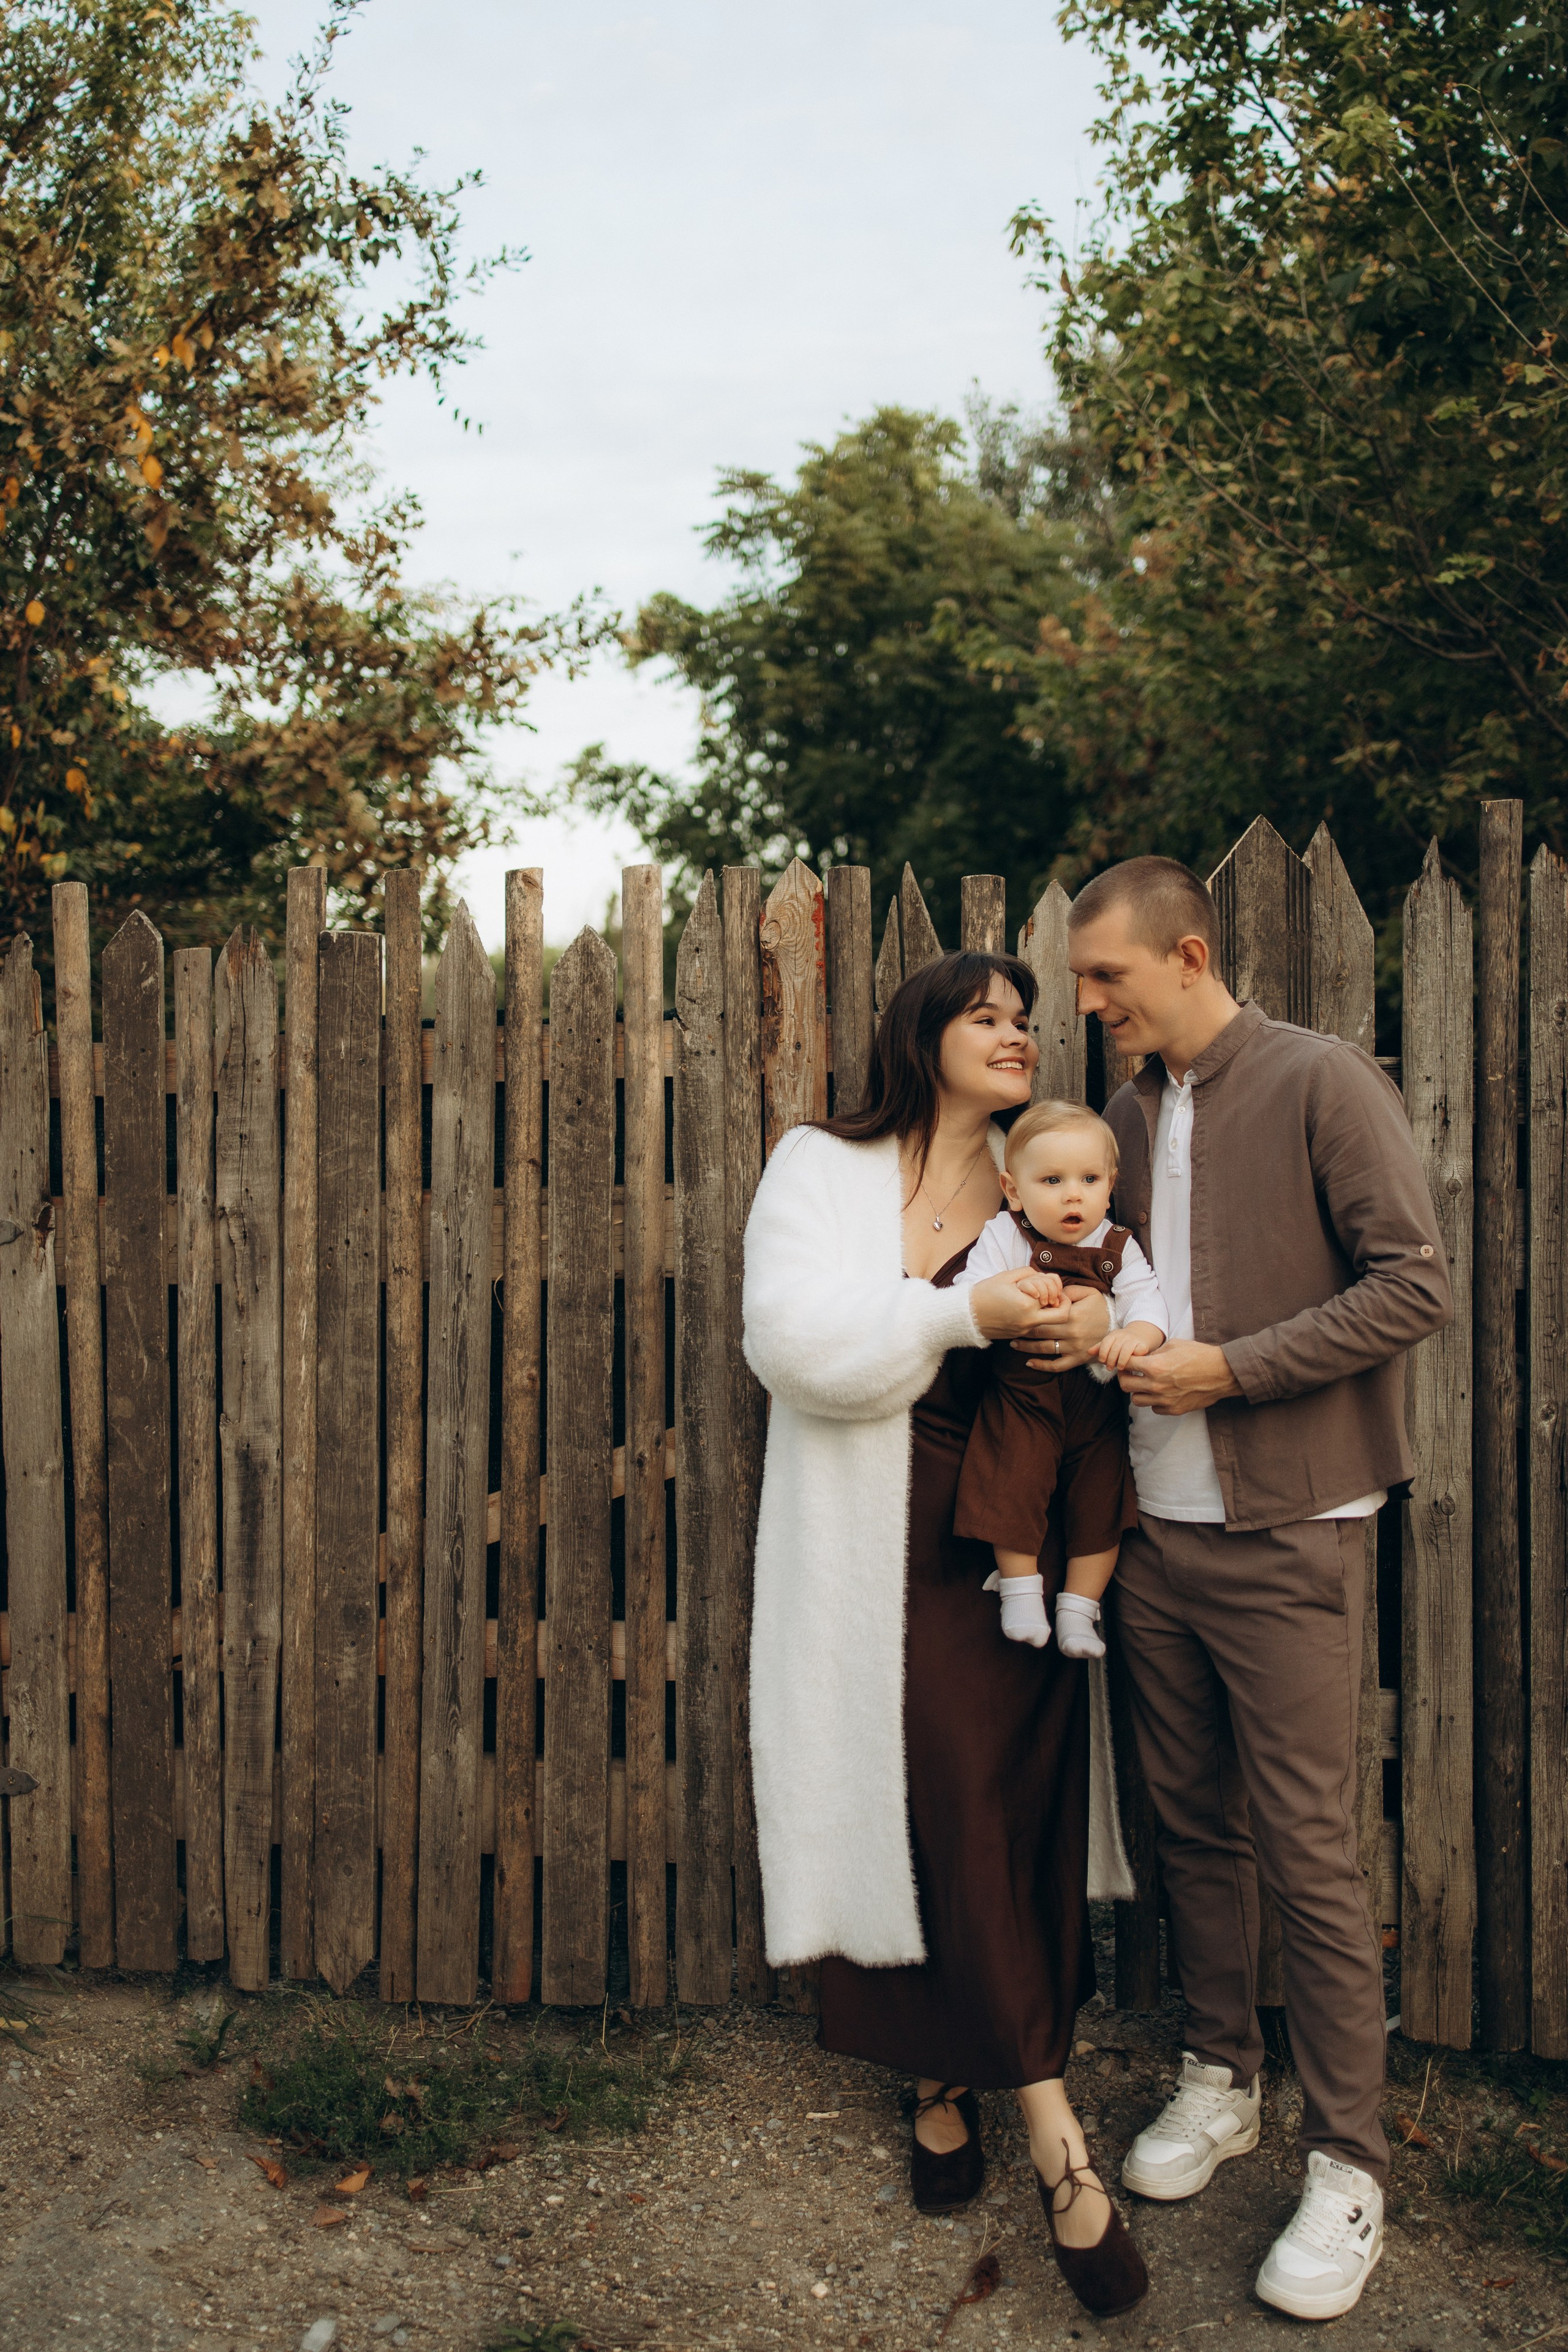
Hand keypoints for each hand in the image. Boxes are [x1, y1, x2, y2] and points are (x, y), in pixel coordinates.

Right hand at [968, 1266, 1075, 1342]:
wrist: (966, 1316)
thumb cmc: (984, 1293)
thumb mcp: (1007, 1276)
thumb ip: (1029, 1274)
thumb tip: (1044, 1277)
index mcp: (1027, 1304)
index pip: (1053, 1291)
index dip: (1050, 1282)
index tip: (1040, 1281)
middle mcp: (1029, 1321)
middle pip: (1063, 1315)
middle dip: (1063, 1301)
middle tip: (1053, 1293)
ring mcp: (1025, 1330)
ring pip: (1052, 1322)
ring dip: (1051, 1309)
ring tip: (1039, 1298)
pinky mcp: (1020, 1335)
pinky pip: (1038, 1326)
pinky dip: (1038, 1315)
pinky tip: (1027, 1306)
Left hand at [1009, 1285, 1112, 1373]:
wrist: (1118, 1328)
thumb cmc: (1100, 1307)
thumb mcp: (1088, 1293)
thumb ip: (1068, 1291)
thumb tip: (1049, 1292)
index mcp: (1072, 1314)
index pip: (1045, 1315)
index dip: (1029, 1314)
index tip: (1018, 1311)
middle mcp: (1071, 1332)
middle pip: (1040, 1332)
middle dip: (1023, 1330)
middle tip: (1009, 1327)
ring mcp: (1074, 1348)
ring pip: (1044, 1349)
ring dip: (1026, 1347)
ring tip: (1014, 1343)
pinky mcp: (1077, 1359)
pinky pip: (1057, 1366)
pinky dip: (1042, 1366)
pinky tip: (1029, 1363)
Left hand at [1097, 1321, 1161, 1372]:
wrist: (1141, 1334)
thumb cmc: (1122, 1342)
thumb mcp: (1111, 1342)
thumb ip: (1100, 1348)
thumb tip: (1089, 1352)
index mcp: (1113, 1335)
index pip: (1106, 1343)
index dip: (1103, 1353)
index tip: (1102, 1361)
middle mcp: (1123, 1336)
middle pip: (1115, 1348)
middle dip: (1111, 1360)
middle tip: (1109, 1368)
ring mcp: (1134, 1340)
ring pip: (1126, 1350)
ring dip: (1121, 1360)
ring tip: (1119, 1368)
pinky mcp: (1143, 1345)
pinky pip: (1139, 1351)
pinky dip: (1136, 1357)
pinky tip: (1133, 1363)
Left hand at [1117, 1338, 1241, 1414]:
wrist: (1222, 1373)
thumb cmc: (1200, 1355)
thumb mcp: (1174, 1345)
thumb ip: (1154, 1353)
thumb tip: (1142, 1357)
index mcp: (1155, 1366)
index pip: (1126, 1364)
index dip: (1124, 1360)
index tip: (1127, 1360)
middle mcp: (1156, 1385)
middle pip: (1125, 1385)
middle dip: (1125, 1377)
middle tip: (1132, 1372)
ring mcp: (1165, 1400)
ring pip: (1136, 1400)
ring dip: (1138, 1391)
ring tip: (1146, 1384)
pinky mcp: (1174, 1409)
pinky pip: (1154, 1408)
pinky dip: (1154, 1401)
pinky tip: (1161, 1392)